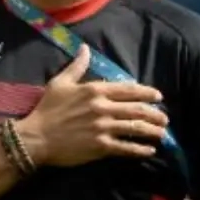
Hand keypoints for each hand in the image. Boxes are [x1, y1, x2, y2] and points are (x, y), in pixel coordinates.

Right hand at [16, 45, 169, 166]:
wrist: (35, 138)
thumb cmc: (47, 109)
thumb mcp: (59, 83)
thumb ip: (76, 66)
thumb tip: (85, 48)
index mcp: (94, 90)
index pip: (129, 89)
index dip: (147, 93)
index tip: (158, 97)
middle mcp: (103, 108)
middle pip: (139, 109)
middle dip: (156, 114)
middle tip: (164, 118)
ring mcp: (103, 128)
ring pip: (137, 128)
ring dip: (153, 131)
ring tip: (162, 134)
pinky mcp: (101, 146)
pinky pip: (127, 148)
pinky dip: (141, 150)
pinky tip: (149, 150)